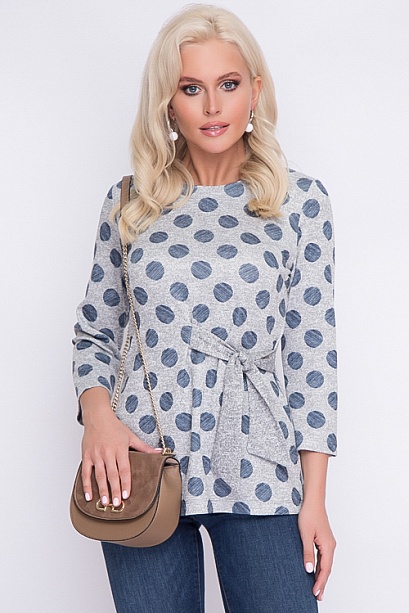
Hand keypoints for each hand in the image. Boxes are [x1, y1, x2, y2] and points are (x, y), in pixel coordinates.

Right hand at [80, 389, 161, 506]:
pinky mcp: (86, 456)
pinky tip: (89, 496)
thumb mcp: (131, 436)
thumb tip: (159, 453)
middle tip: (117, 504)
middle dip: (115, 490)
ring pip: (99, 475)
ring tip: (105, 502)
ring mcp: (96, 455)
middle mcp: (108, 452)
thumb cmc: (114, 427)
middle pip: (112, 474)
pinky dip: (86, 485)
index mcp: (120, 449)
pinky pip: (86, 472)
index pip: (124, 469)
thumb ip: (144, 448)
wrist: (97, 416)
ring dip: (102, 490)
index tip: (127, 495)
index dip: (126, 482)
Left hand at [298, 501, 335, 601]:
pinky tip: (315, 572)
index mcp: (328, 546)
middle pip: (327, 569)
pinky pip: (323, 558)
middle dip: (322, 583)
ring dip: (321, 576)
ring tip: (317, 589)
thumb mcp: (305, 534)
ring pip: (326, 564)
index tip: (315, 593)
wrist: (313, 501)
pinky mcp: (324, 540)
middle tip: (318, 597)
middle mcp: (330, 546)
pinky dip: (320, 567)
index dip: (320, 582)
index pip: (325, 569)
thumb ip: (307, 553)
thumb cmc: (309, 514)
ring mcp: (328, 543)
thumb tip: (308, 570)